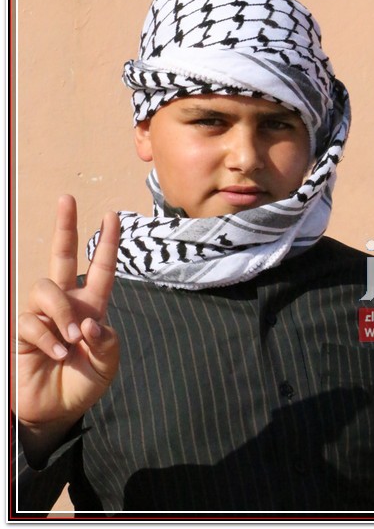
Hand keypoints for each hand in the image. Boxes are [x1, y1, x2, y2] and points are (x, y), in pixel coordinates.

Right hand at [15, 195, 120, 458]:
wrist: (58, 411)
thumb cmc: (84, 382)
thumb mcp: (107, 362)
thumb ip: (106, 340)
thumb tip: (88, 320)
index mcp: (91, 305)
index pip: (100, 268)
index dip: (107, 243)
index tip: (112, 216)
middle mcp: (66, 303)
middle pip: (61, 256)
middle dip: (65, 226)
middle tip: (67, 198)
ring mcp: (43, 315)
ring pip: (45, 288)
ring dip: (60, 312)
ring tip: (71, 340)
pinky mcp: (23, 331)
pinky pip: (31, 321)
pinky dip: (48, 338)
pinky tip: (57, 354)